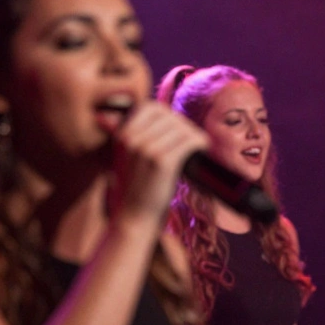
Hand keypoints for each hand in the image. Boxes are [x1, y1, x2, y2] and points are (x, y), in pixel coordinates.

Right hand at [104, 101, 207, 227]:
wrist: (134, 216)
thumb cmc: (138, 187)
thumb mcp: (130, 157)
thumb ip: (140, 136)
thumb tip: (165, 118)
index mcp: (122, 134)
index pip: (152, 108)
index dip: (169, 116)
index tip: (178, 129)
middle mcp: (132, 138)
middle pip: (169, 116)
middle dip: (184, 126)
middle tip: (191, 140)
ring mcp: (145, 148)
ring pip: (181, 128)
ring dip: (194, 136)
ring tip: (198, 146)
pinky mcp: (161, 161)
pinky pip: (188, 141)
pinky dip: (199, 143)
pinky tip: (202, 150)